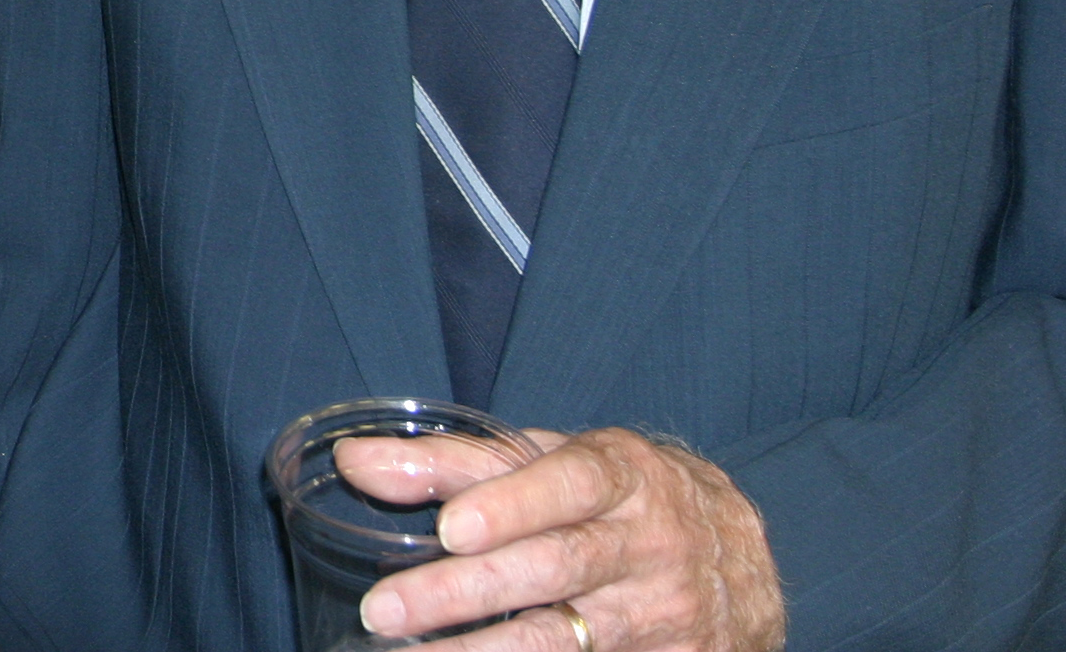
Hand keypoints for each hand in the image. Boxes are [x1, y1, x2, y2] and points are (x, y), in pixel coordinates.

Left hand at [352, 427, 783, 649]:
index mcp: (626, 476)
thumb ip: (455, 463)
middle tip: (383, 609)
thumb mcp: (552, 464)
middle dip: (465, 590)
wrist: (739, 560)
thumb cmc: (617, 499)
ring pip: (567, 640)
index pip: (571, 483)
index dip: (513, 504)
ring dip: (484, 651)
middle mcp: (651, 543)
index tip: (451, 528)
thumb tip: (353, 459)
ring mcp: (665, 613)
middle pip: (555, 567)